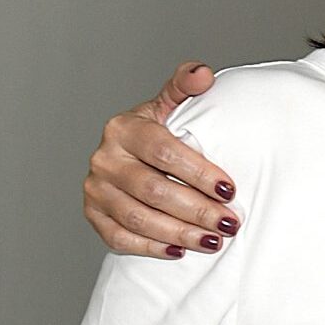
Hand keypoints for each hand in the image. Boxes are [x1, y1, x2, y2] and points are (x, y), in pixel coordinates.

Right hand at [83, 62, 240, 256]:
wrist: (133, 155)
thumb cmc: (161, 132)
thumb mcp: (172, 106)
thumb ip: (185, 88)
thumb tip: (203, 73)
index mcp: (123, 128)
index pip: (164, 152)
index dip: (199, 173)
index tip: (230, 190)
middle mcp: (104, 158)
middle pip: (154, 190)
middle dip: (197, 210)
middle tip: (230, 223)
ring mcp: (95, 189)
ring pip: (138, 218)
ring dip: (180, 233)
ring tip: (214, 241)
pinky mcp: (93, 215)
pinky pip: (120, 238)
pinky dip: (151, 247)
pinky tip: (180, 251)